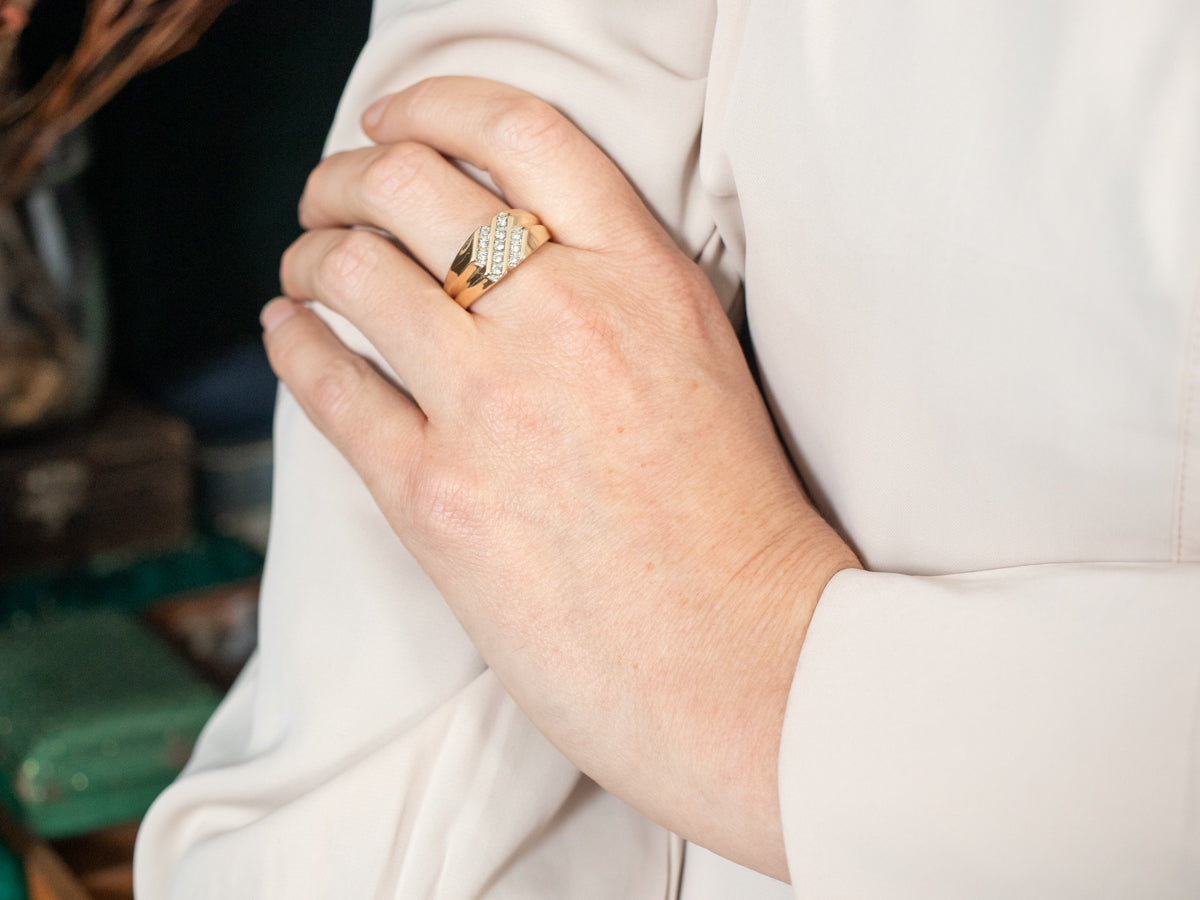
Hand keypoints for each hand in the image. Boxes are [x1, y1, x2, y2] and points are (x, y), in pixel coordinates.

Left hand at [264, 76, 858, 879]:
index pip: (520, 130)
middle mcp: (566, 318)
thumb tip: (514, 251)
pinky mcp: (434, 496)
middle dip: (346, 176)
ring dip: (310, 254)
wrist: (739, 660)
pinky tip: (287, 331)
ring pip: (352, 271)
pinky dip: (291, 341)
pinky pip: (328, 383)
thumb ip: (620, 291)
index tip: (395, 118)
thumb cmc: (734, 525)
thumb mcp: (703, 364)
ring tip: (305, 265)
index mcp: (646, 278)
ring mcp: (494, 405)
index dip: (436, 104)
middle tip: (330, 196)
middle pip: (409, 184)